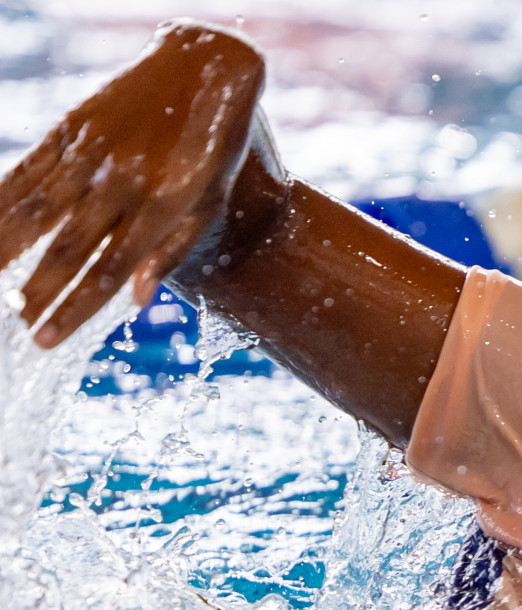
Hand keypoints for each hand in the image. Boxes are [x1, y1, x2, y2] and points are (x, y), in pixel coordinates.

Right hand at [0, 20, 264, 347]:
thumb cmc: (214, 148)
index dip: (75, 309)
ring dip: (5, 253)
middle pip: (67, 250)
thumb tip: (137, 301)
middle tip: (19, 328)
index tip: (46, 340)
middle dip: (37, 294)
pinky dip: (0, 204)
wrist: (202, 70)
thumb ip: (172, 251)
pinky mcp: (68, 131)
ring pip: (35, 213)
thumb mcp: (212, 203)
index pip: (108, 271)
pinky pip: (24, 173)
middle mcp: (121, 183)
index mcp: (162, 207)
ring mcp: (90, 155)